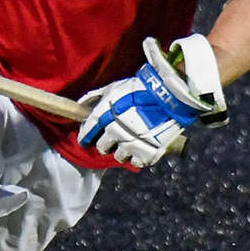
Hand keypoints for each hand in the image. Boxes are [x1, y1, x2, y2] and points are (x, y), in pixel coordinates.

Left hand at [78, 35, 226, 168]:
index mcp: (104, 116)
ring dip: (122, 151)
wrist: (169, 95)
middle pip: (102, 148)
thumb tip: (80, 105)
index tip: (86, 139)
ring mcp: (131, 145)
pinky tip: (140, 148)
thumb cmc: (139, 89)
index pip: (88, 132)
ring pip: (119, 157)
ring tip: (128, 143)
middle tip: (111, 140)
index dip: (85, 136)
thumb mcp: (114, 87)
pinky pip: (136, 163)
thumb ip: (95, 97)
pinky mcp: (147, 153)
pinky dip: (137, 157)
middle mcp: (115, 133)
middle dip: (105, 144)